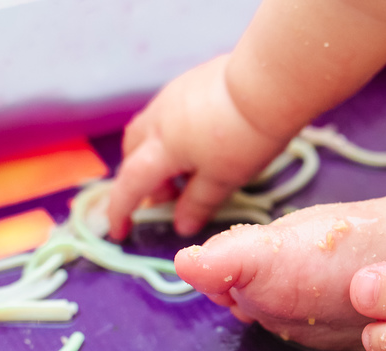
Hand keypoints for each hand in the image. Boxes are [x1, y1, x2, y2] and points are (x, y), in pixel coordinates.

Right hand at [106, 55, 289, 239]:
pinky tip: (200, 146)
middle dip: (142, 182)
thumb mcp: (223, 179)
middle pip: (133, 155)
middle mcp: (157, 119)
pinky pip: (166, 116)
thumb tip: (180, 225)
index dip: (120, 211)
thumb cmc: (245, 137)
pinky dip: (171, 138)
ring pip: (147, 133)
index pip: (130, 185)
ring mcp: (170, 96)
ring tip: (189, 174)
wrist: (266, 84)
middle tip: (172, 199)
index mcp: (162, 147)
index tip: (119, 232)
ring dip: (157, 158)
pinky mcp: (187, 83)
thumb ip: (198, 203)